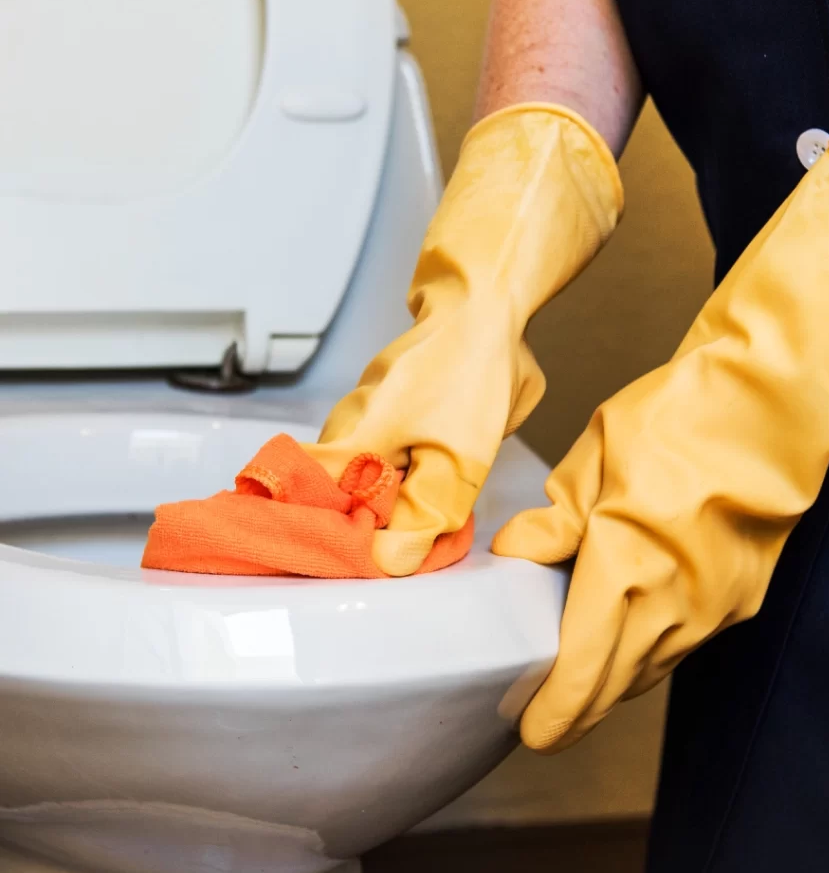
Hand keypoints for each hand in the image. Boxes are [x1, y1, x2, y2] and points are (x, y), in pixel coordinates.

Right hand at [304, 104, 621, 574]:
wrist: (483, 307)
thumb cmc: (470, 373)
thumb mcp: (459, 460)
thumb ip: (424, 514)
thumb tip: (390, 560)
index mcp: (353, 443)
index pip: (300, 507)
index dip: (312, 541)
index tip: (337, 565)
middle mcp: (346, 429)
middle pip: (331, 500)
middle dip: (358, 532)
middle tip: (391, 553)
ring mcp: (363, 415)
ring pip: (359, 479)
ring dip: (383, 507)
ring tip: (411, 525)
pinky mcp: (384, 408)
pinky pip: (379, 457)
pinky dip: (396, 480)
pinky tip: (422, 488)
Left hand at [494, 141, 828, 751]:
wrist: (770, 407)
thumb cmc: (680, 420)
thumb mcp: (594, 457)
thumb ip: (554, 519)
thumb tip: (519, 553)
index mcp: (625, 571)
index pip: (581, 673)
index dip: (554, 714)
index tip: (533, 732)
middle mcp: (674, 607)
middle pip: (617, 687)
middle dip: (579, 710)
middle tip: (549, 717)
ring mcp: (715, 609)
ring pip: (653, 669)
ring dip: (616, 681)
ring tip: (583, 675)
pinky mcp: (742, 599)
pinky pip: (687, 643)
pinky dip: (653, 649)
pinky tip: (635, 629)